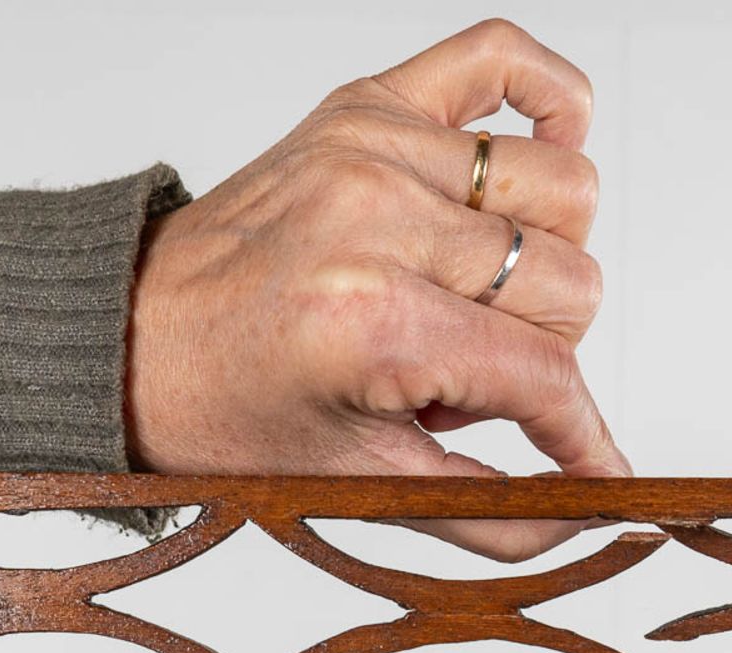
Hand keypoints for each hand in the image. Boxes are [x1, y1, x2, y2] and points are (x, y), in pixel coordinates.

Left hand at [123, 19, 628, 559]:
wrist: (133, 337)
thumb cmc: (228, 408)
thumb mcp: (361, 485)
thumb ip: (488, 514)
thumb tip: (587, 514)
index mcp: (373, 320)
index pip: (543, 375)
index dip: (584, 436)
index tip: (599, 468)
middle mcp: (379, 219)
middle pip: (570, 283)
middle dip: (536, 352)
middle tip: (455, 377)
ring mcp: (376, 149)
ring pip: (564, 190)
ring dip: (536, 258)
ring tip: (458, 298)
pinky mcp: (366, 106)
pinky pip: (501, 58)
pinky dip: (546, 103)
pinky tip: (539, 155)